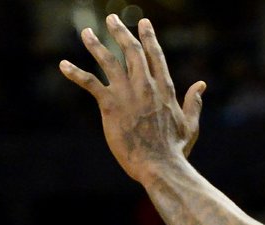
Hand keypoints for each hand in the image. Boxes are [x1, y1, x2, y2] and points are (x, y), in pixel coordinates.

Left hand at [59, 16, 205, 183]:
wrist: (160, 166)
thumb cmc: (175, 150)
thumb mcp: (190, 125)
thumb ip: (194, 103)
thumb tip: (201, 84)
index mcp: (164, 89)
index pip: (155, 56)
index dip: (149, 37)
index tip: (144, 23)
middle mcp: (146, 85)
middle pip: (132, 51)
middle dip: (121, 32)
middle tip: (112, 19)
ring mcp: (128, 93)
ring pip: (109, 60)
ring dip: (96, 44)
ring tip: (86, 32)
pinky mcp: (111, 105)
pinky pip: (90, 82)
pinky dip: (75, 73)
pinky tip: (63, 64)